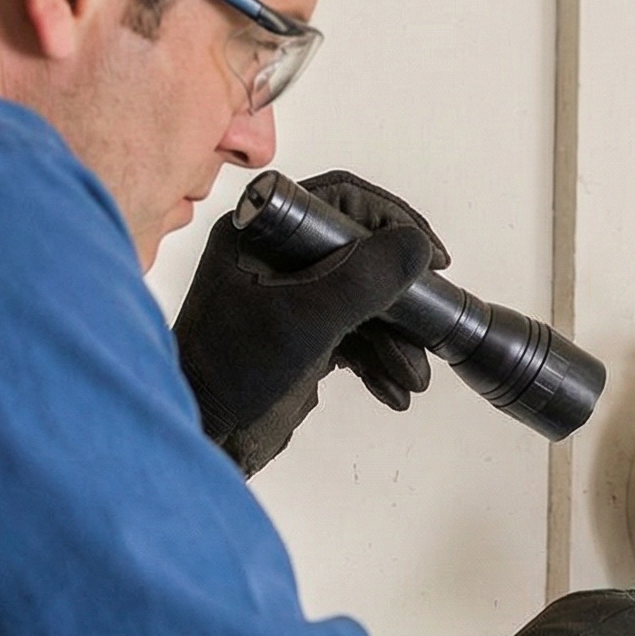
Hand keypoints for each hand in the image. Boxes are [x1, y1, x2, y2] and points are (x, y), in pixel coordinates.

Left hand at [174, 171, 447, 475]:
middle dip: (400, 299)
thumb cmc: (229, 372)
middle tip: (428, 324)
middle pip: (361, 255)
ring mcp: (290, 296)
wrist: (206, 433)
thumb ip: (363, 279)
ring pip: (363, 300)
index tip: (428, 256)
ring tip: (411, 375)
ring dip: (395, 339)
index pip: (340, 201)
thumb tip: (415, 246)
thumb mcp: (306, 318)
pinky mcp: (302, 334)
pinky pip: (354, 333)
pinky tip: (392, 389)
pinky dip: (378, 360)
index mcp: (260, 232)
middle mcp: (276, 256)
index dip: (392, 222)